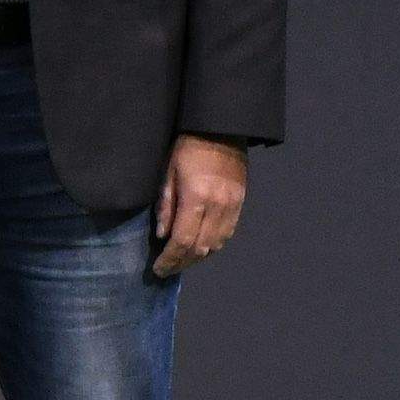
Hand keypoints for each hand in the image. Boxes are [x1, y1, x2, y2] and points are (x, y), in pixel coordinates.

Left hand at [152, 134, 249, 278]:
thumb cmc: (187, 148)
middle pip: (201, 247)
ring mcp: (233, 205)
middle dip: (183, 262)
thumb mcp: (167, 174)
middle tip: (167, 269)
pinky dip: (214, 245)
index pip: (183, 240)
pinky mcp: (241, 202)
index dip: (170, 259)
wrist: (220, 130)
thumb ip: (165, 206)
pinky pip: (228, 232)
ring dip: (199, 257)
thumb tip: (161, 236)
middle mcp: (218, 206)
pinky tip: (201, 247)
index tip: (158, 269)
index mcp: (197, 199)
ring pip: (217, 243)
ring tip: (182, 261)